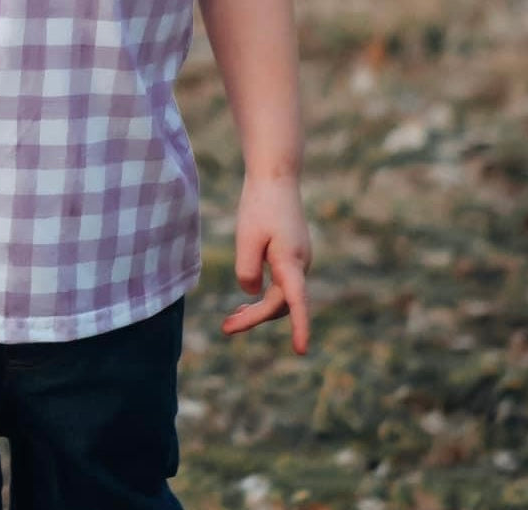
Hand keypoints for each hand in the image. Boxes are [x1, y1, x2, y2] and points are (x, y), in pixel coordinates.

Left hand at [220, 174, 311, 353]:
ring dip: (259, 309)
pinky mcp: (292, 254)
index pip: (297, 302)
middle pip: (280, 303)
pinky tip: (247, 299)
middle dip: (255, 318)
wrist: (275, 176)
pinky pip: (281, 283)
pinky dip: (264, 295)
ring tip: (232, 321)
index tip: (301, 351)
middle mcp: (300, 264)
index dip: (300, 327)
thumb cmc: (260, 205)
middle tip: (226, 328)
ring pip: (282, 294)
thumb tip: (253, 293)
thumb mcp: (246, 237)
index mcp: (291, 261)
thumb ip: (248, 270)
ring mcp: (298, 259)